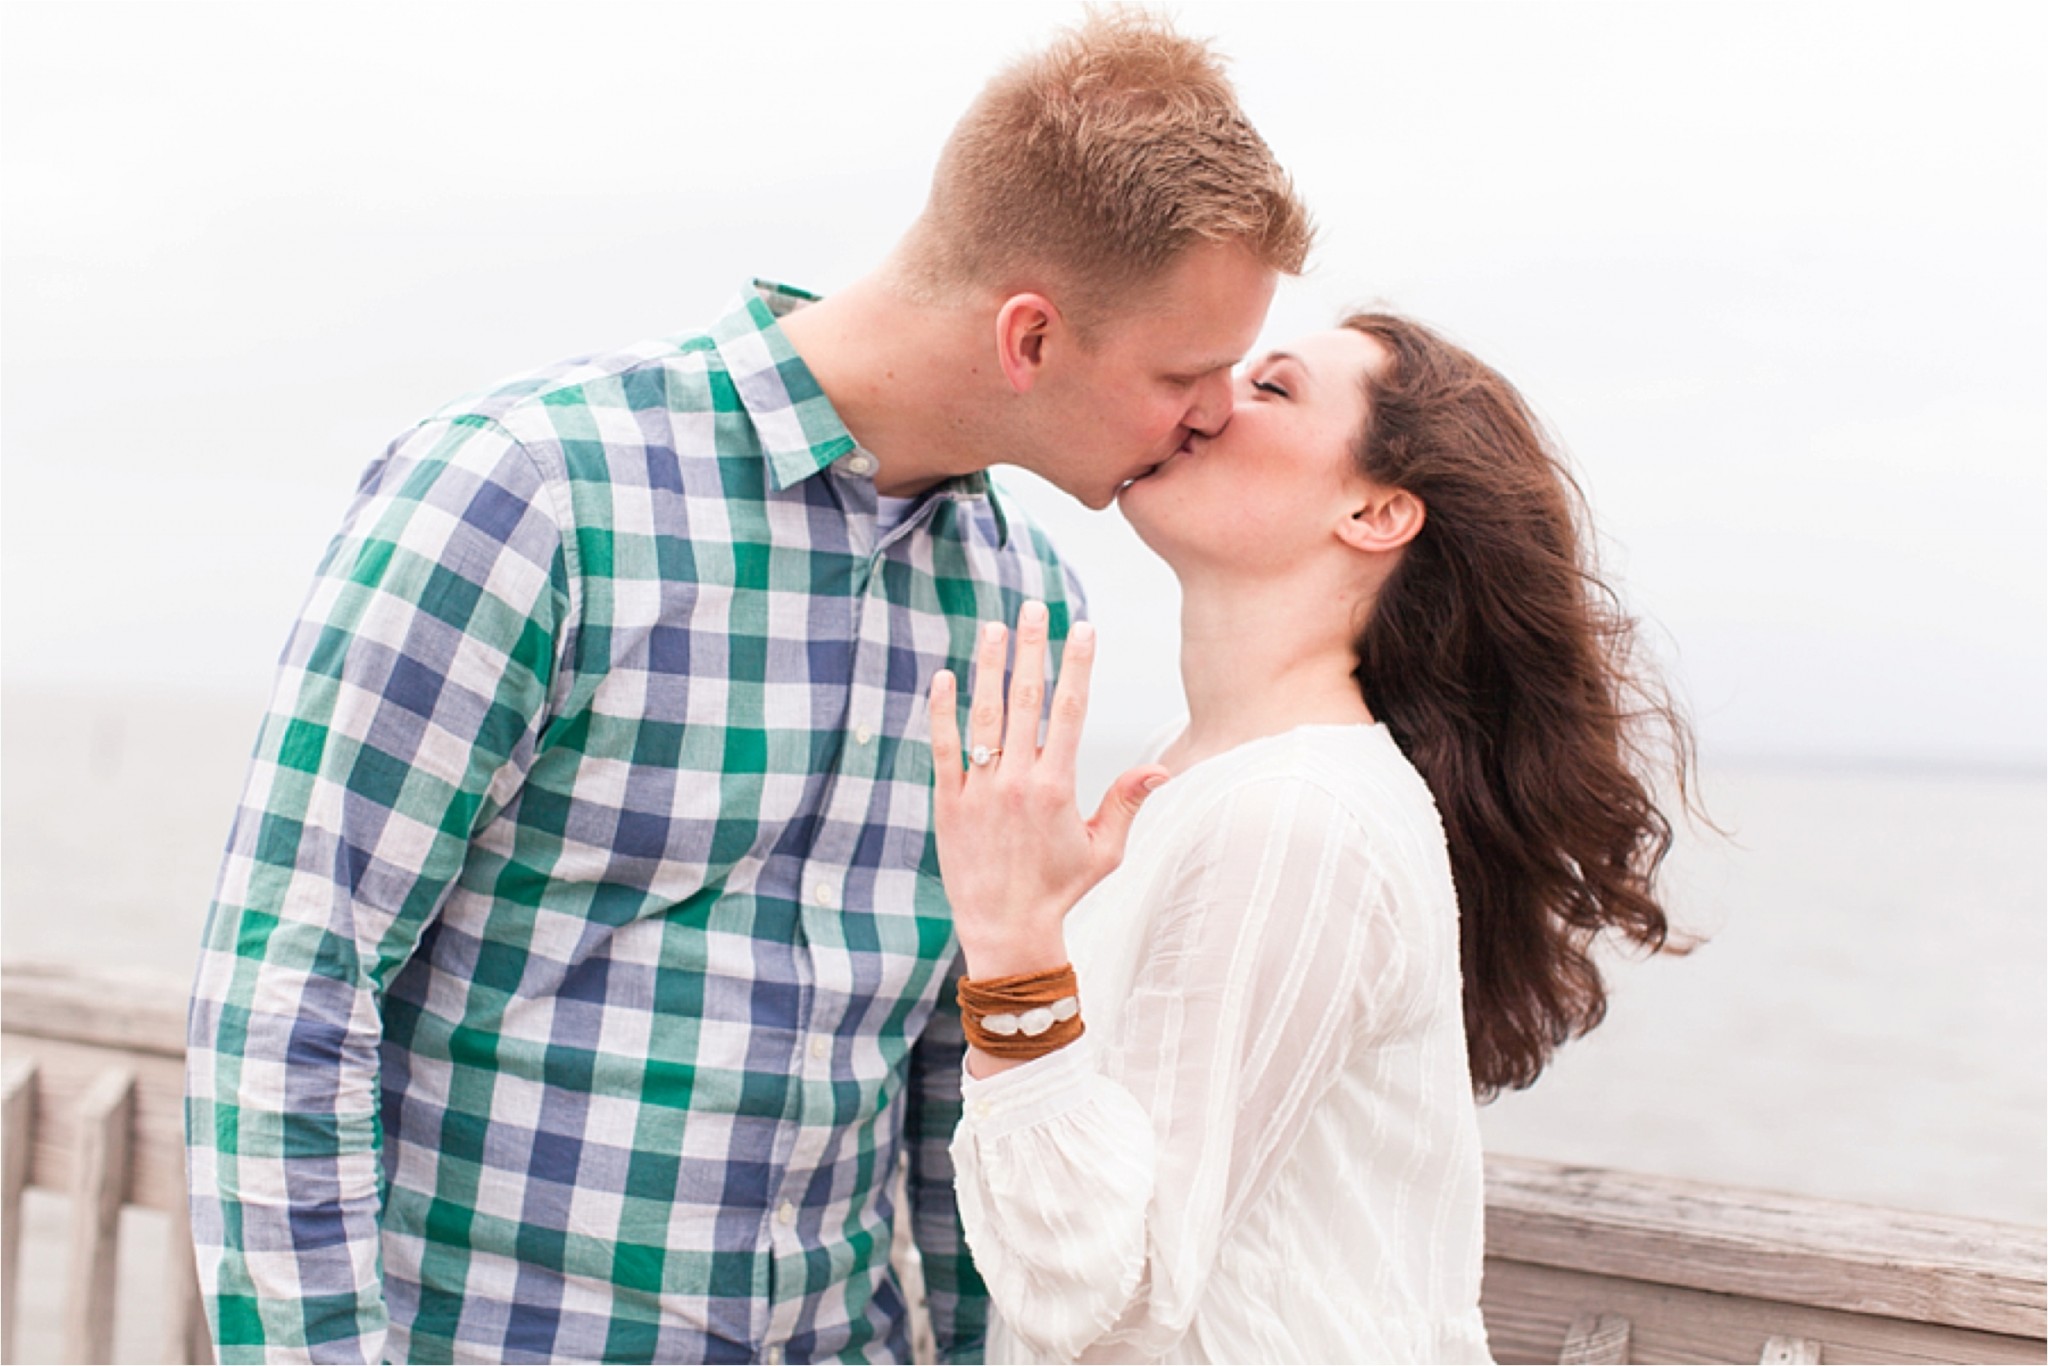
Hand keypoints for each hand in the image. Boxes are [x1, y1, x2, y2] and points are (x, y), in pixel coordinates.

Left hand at [928, 602, 1168, 979]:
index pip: (1069, 711)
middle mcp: (1018, 782)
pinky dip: (943, 713)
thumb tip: (1161, 768)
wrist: (1006, 931)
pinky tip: (944, 679)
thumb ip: (1126, 803)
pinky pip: (943, 750)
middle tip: (1034, 608)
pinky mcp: (949, 804)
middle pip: (1026, 701)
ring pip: (983, 717)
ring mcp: (980, 791)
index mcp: (1058, 788)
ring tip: (993, 628)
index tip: (1082, 627)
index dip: (1077, 665)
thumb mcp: (1104, 850)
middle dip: (1032, 649)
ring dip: (989, 668)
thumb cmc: (1059, 891)